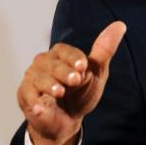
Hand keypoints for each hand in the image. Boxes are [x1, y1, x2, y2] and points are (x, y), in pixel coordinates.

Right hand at [17, 21, 126, 144]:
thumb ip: (104, 50)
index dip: (73, 57)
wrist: (67, 120)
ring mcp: (32, 79)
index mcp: (60, 55)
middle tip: (76, 79)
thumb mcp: (96, 72)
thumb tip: (120, 25)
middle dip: (64, 71)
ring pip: (38, 78)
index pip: (64, 50)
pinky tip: (40, 108)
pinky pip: (27, 96)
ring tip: (60, 92)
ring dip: (49, 85)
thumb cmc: (81, 92)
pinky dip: (34, 102)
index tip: (84, 66)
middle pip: (52, 64)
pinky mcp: (25, 96)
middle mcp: (43, 64)